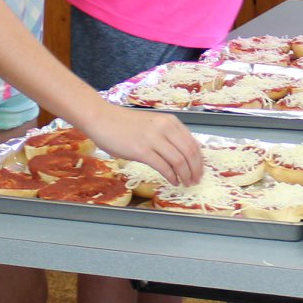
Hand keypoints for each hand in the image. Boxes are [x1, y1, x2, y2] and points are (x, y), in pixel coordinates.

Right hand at [84, 104, 202, 187]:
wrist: (102, 119)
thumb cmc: (124, 124)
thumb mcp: (152, 125)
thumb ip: (167, 136)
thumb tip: (182, 155)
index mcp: (170, 121)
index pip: (193, 143)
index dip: (199, 160)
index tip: (200, 170)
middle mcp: (165, 128)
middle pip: (189, 153)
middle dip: (195, 170)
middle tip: (195, 180)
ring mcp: (154, 139)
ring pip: (179, 161)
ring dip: (185, 175)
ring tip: (185, 183)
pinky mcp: (141, 150)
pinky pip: (163, 167)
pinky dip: (171, 176)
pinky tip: (173, 181)